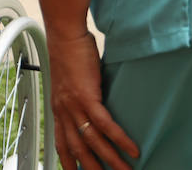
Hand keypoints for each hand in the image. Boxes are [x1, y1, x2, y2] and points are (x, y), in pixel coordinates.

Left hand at [49, 30, 138, 169]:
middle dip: (91, 168)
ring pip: (92, 142)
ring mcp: (74, 104)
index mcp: (58, 107)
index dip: (68, 161)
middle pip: (77, 149)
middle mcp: (63, 110)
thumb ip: (80, 96)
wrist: (65, 34)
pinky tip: (132, 150)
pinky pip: (105, 124)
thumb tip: (95, 102)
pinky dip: (119, 139)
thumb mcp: (70, 80)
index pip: (61, 143)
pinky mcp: (87, 96)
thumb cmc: (70, 51)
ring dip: (111, 160)